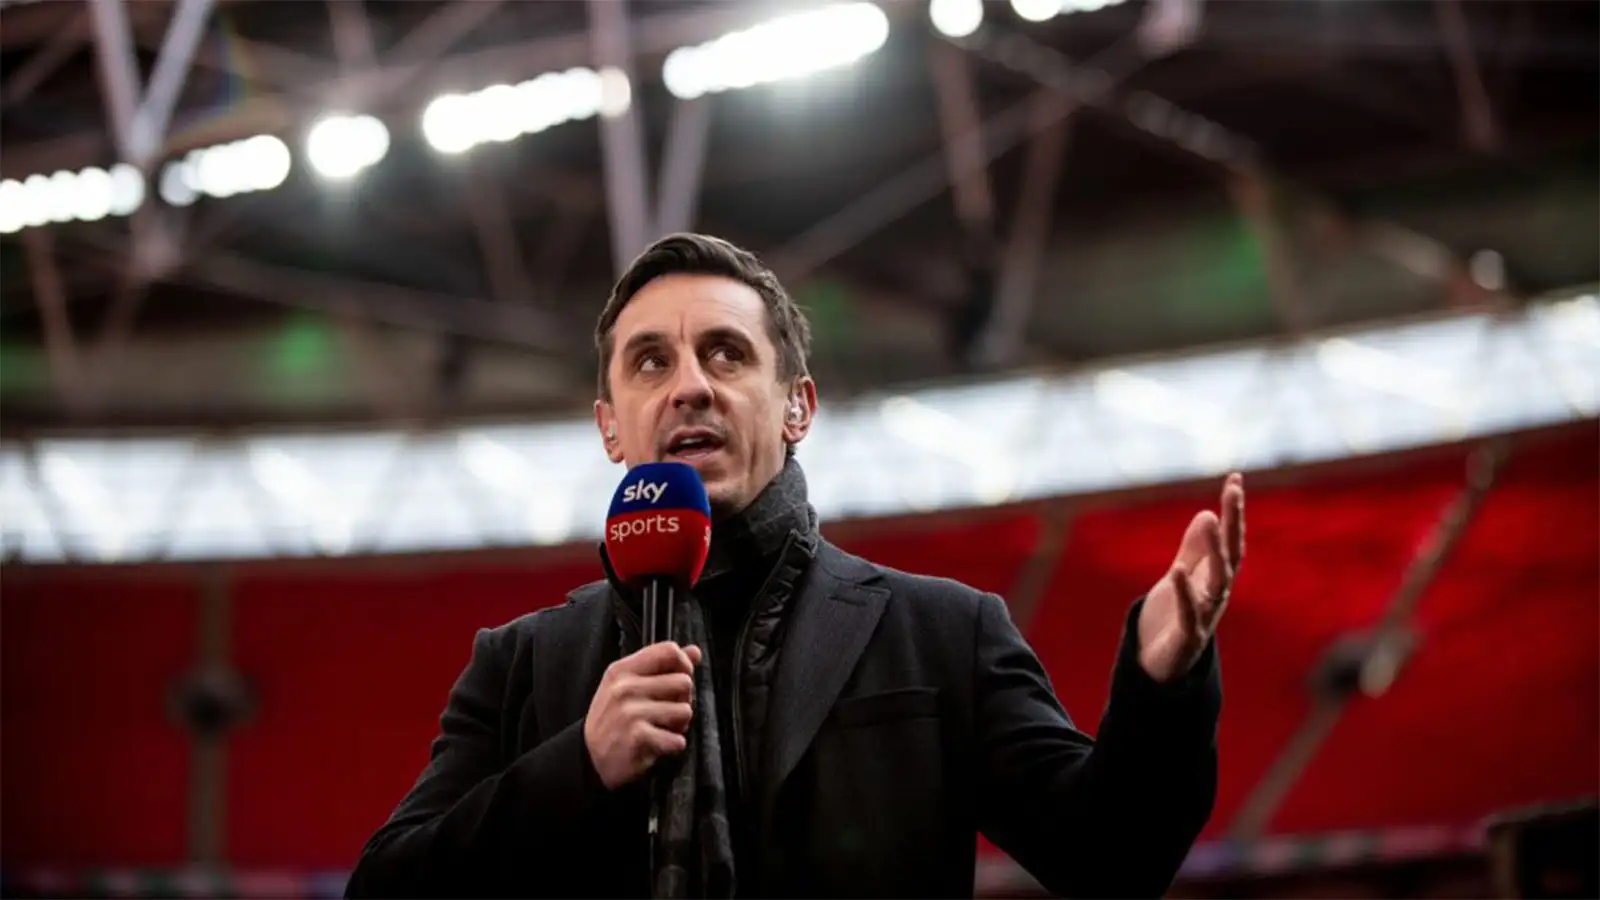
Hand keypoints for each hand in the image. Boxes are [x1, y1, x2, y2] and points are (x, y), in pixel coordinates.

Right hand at [584, 641, 701, 789]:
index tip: (681, 677)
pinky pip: (677, 739)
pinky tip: (658, 744)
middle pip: (683, 682)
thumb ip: (661, 666)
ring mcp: (631, 712)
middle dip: (683, 699)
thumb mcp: (627, 685)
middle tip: (668, 712)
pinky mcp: (638, 737)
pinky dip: (673, 744)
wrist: (589, 758)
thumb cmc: (612, 719)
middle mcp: (625, 687)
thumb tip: (695, 651)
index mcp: (623, 670)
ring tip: (662, 728)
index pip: (668, 650)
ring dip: (679, 724)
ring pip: (685, 711)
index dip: (684, 664)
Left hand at [1138, 473, 1245, 682]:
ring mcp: (1205, 616)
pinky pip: (1189, 613)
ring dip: (1216, 550)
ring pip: (1218, 581)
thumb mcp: (1184, 577)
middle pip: (1231, 555)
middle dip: (1234, 523)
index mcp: (1216, 578)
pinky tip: (1178, 571)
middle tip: (1233, 491)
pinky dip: (1185, 593)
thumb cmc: (1174, 618)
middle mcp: (1217, 595)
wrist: (1161, 667)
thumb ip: (1194, 549)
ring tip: (1211, 519)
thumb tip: (1206, 513)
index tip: (1235, 478)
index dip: (1234, 511)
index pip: (1231, 540)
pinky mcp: (1187, 637)